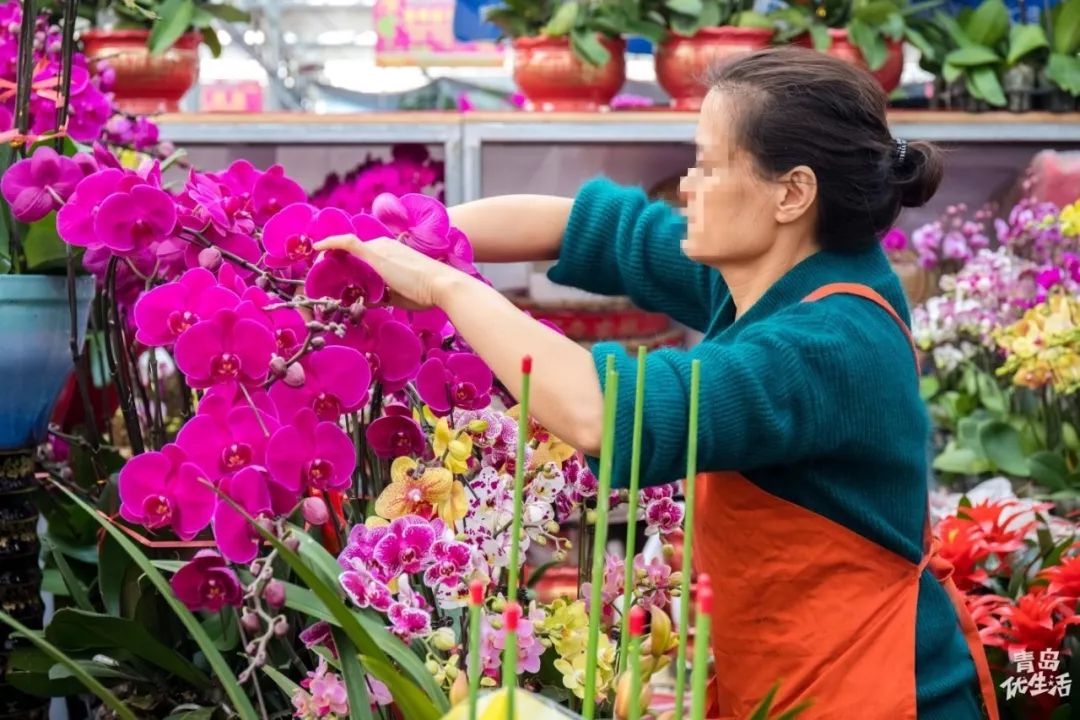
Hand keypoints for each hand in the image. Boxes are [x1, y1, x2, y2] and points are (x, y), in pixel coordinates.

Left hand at [312, 235, 461, 309]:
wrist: (441, 285)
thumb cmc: (427, 292)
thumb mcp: (398, 295)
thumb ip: (381, 295)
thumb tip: (367, 301)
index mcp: (391, 252)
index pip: (363, 254)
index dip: (348, 263)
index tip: (336, 273)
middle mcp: (383, 245)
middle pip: (353, 252)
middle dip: (336, 264)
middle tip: (322, 279)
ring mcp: (379, 248)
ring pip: (348, 251)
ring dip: (333, 261)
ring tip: (318, 274)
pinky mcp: (374, 253)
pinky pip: (347, 243)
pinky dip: (331, 243)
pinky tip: (317, 247)